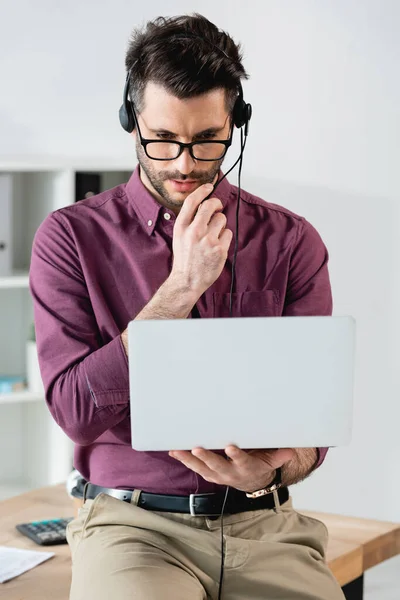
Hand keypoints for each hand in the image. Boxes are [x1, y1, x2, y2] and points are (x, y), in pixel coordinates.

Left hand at [169, 446, 294, 492]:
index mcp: (247, 467)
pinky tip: (174, 451)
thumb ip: (280, 455)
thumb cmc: (260, 464)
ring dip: (189, 460)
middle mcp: (231, 473)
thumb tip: (291, 450)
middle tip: (198, 449)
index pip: (242, 462)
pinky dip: (184, 460)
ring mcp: (218, 475)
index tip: (231, 448)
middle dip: (207, 458)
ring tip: (178, 450)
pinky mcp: (209, 474)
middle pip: (218, 466)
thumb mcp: (272, 460)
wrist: (252, 482)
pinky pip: (195, 468)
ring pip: (202, 468)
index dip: (236, 456)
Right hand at [170, 183, 232, 296]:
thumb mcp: (179, 237)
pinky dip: (225, 238)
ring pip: (221, 219)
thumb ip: (190, 221)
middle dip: (216, 204)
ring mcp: (208, 240)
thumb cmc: (184, 259)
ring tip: (213, 237)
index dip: (202, 191)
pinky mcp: (219, 249)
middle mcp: (194, 231)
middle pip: (210, 206)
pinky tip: (217, 247)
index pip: (192, 201)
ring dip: (220, 225)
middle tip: (218, 207)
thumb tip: (204, 205)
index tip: (209, 186)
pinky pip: (228, 233)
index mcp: (181, 227)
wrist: (187, 281)